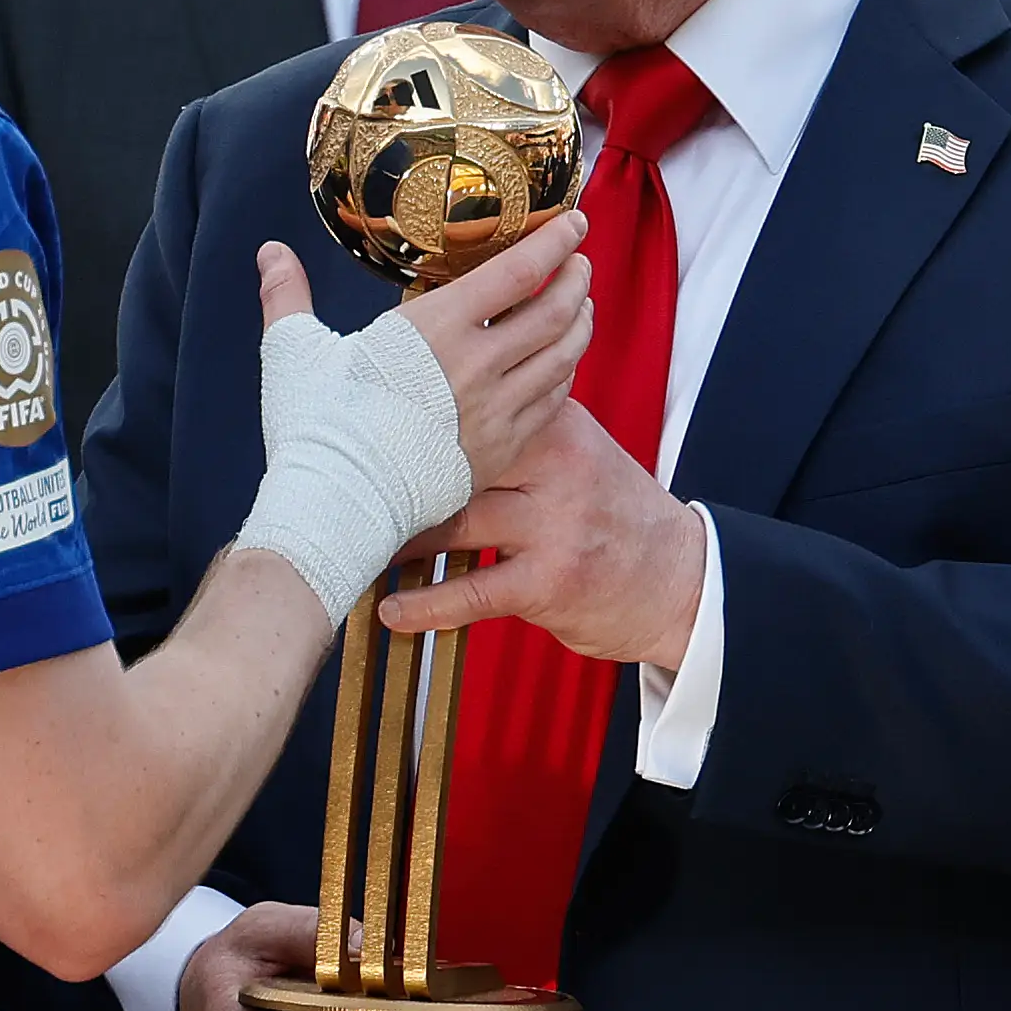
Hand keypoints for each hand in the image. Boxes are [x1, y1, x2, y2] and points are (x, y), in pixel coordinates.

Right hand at [255, 209, 592, 494]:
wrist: (338, 505)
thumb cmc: (316, 426)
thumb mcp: (295, 350)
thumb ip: (287, 295)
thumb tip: (269, 252)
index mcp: (437, 328)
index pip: (519, 272)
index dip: (555, 241)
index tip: (573, 224)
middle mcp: (479, 365)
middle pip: (555, 311)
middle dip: (576, 279)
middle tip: (580, 263)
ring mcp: (497, 412)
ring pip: (564, 357)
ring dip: (580, 324)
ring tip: (581, 306)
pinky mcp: (502, 451)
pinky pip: (553, 404)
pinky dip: (564, 374)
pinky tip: (561, 364)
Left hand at [378, 401, 706, 669]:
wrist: (679, 577)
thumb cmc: (607, 511)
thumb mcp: (572, 450)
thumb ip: (515, 427)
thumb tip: (429, 403)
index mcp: (554, 420)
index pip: (471, 401)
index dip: (407, 413)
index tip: (352, 421)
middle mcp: (555, 462)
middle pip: (452, 459)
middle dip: (391, 474)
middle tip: (332, 482)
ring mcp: (555, 523)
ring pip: (454, 522)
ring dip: (397, 537)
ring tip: (350, 542)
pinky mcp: (552, 580)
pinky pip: (473, 591)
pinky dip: (425, 604)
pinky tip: (390, 610)